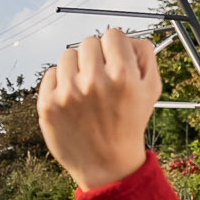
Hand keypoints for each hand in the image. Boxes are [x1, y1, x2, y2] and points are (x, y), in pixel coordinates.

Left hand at [37, 29, 161, 188]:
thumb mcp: (151, 90)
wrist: (107, 165)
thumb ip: (145, 55)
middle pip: (88, 42)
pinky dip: (60, 83)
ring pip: (67, 55)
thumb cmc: (129, 124)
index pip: (112, 34)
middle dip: (95, 57)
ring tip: (85, 89)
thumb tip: (127, 36)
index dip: (114, 48)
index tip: (114, 63)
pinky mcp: (48, 105)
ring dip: (75, 67)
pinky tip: (71, 100)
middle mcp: (94, 82)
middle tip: (100, 79)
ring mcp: (68, 94)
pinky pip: (50, 74)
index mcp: (123, 76)